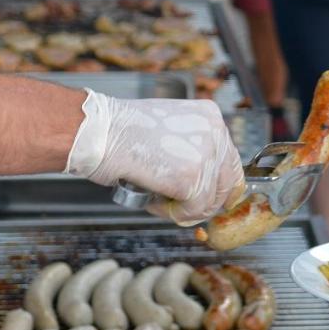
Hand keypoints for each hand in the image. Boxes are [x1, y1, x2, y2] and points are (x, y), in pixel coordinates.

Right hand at [65, 90, 244, 224]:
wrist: (99, 130)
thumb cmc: (121, 131)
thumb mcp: (169, 130)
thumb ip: (191, 148)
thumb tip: (205, 182)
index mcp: (210, 116)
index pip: (230, 161)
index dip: (217, 186)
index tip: (206, 199)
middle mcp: (215, 131)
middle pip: (227, 184)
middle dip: (204, 201)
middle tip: (179, 204)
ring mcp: (206, 155)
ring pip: (209, 202)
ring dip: (183, 207)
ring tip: (156, 195)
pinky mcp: (192, 179)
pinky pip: (192, 211)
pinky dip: (172, 213)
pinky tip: (151, 198)